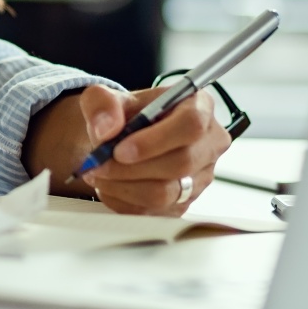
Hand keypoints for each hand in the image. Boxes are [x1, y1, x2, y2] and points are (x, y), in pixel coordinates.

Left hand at [26, 85, 230, 215]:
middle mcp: (208, 143)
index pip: (191, 124)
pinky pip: (154, 211)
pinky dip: (123, 201)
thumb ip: (101, 104)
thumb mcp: (104, 97)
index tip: (119, 149)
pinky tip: (108, 186)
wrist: (121, 140)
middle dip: (131, 168)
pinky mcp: (184, 203)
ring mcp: (200, 177)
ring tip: (98, 174)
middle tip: (98, 165)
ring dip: (123, 187)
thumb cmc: (123, 115)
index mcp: (199, 106)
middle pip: (181, 163)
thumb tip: (106, 129)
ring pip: (166, 193)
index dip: (155, 140)